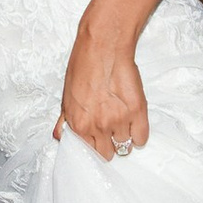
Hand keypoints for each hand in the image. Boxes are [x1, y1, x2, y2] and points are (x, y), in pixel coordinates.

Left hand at [58, 28, 148, 161]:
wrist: (103, 47)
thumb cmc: (83, 66)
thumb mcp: (67, 96)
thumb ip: (65, 121)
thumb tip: (61, 136)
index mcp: (79, 124)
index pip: (88, 153)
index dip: (93, 148)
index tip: (97, 144)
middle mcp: (98, 126)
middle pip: (107, 155)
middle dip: (108, 146)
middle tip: (109, 133)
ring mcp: (119, 120)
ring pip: (124, 146)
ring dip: (123, 138)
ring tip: (122, 123)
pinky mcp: (138, 112)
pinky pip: (141, 138)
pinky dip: (139, 134)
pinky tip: (134, 124)